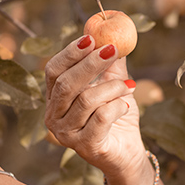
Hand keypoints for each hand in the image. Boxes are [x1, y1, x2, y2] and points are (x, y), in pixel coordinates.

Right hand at [44, 36, 144, 178]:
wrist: (128, 152)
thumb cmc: (117, 117)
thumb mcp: (113, 84)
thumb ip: (110, 62)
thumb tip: (111, 32)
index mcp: (55, 99)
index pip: (54, 71)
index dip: (70, 53)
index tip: (91, 38)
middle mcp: (54, 117)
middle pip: (66, 84)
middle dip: (90, 64)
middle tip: (111, 50)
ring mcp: (67, 134)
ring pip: (86, 100)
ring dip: (113, 87)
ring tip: (131, 85)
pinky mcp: (85, 146)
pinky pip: (100, 118)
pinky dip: (117, 106)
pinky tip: (127, 105)